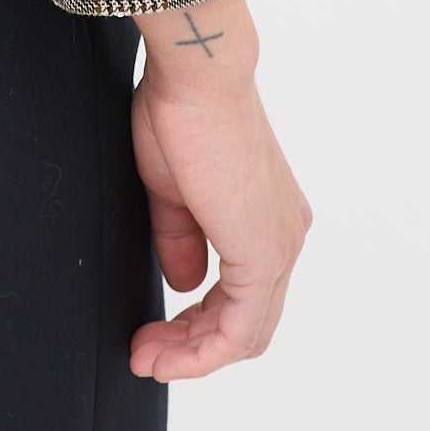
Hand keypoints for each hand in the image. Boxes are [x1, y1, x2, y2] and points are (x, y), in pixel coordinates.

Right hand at [127, 0, 311, 380]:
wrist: (199, 73)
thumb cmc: (182, 108)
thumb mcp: (171, 186)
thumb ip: (180, 238)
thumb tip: (184, 283)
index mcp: (267, 214)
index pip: (241, 293)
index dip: (196, 322)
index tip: (153, 331)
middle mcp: (284, 234)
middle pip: (246, 321)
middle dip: (191, 345)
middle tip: (145, 352)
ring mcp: (278, 246)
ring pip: (244, 331)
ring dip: (192, 353)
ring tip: (147, 357)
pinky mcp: (262, 254)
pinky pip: (238, 327)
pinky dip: (200, 350)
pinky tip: (165, 353)